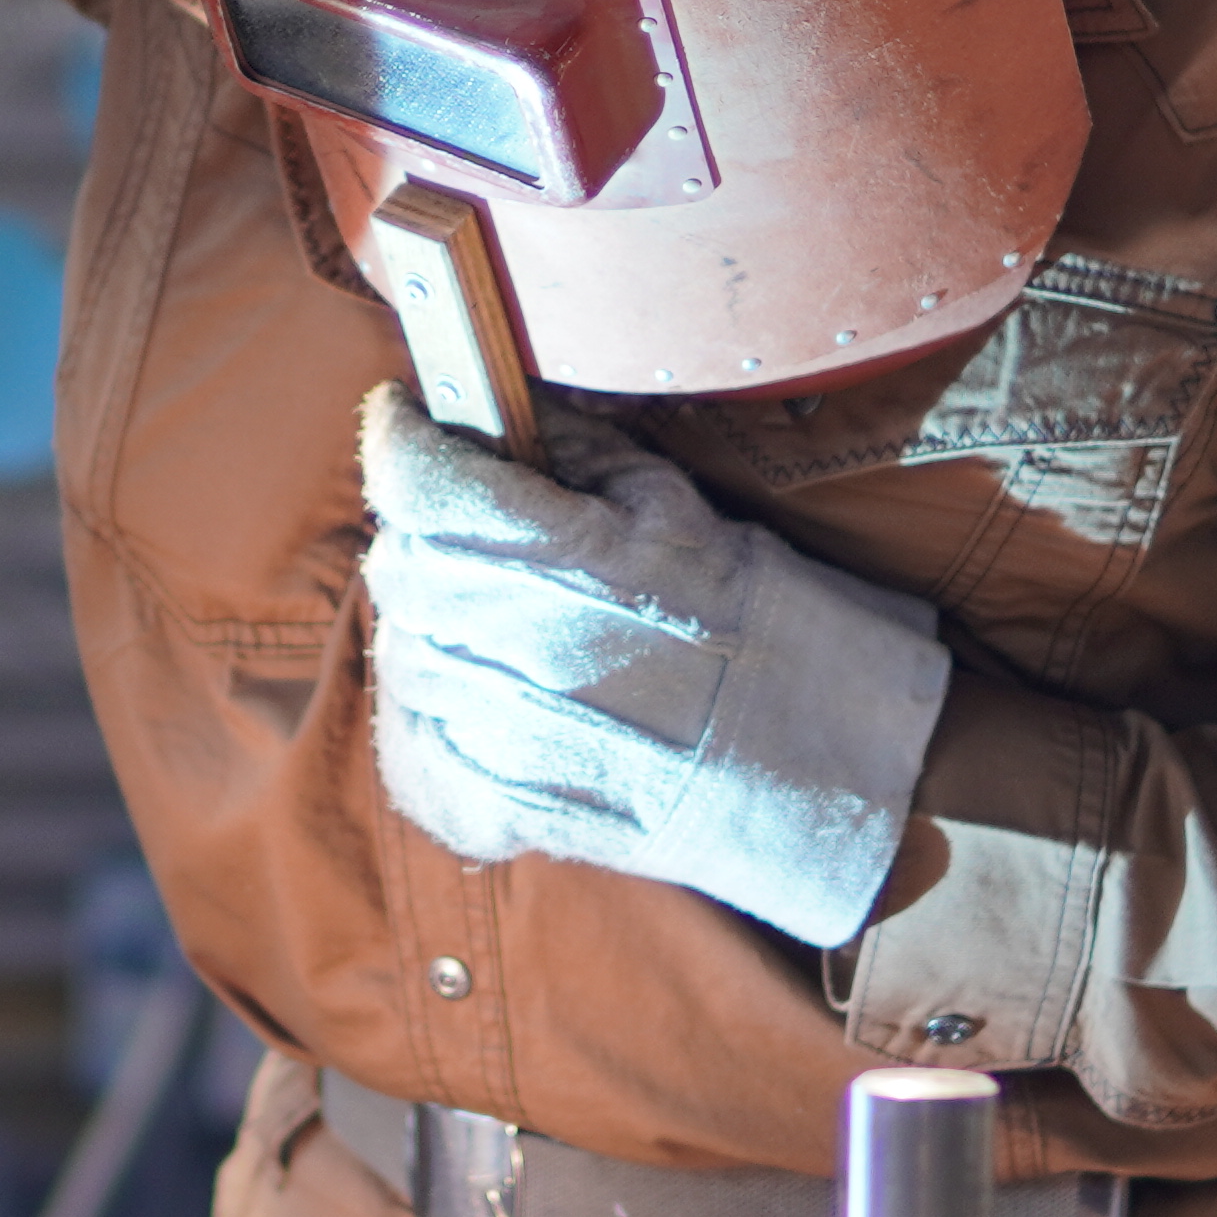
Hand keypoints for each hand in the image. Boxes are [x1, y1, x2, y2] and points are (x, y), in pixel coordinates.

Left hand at [351, 384, 950, 945]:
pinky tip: (482, 701)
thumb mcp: (677, 507)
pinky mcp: (495, 810)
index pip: (419, 479)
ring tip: (500, 620)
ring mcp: (496, 738)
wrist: (816, 763)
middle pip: (401, 561)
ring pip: (401, 652)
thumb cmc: (760, 624)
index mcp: (564, 557)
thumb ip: (574, 452)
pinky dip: (428, 719)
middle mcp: (514, 647)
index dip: (402, 435)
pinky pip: (411, 749)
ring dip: (433, 624)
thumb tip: (504, 406)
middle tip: (474, 525)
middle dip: (426, 528)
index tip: (408, 414)